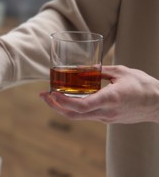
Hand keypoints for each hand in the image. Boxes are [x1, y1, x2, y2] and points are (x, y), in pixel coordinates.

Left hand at [40, 65, 158, 123]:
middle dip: (55, 106)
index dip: (63, 101)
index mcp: (110, 99)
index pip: (81, 106)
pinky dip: (73, 108)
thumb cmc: (144, 86)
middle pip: (74, 114)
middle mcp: (106, 112)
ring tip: (50, 96)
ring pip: (78, 117)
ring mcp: (106, 118)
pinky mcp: (108, 119)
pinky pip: (86, 115)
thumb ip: (101, 71)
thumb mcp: (122, 72)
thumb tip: (85, 69)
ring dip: (62, 107)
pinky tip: (67, 98)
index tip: (52, 93)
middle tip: (43, 96)